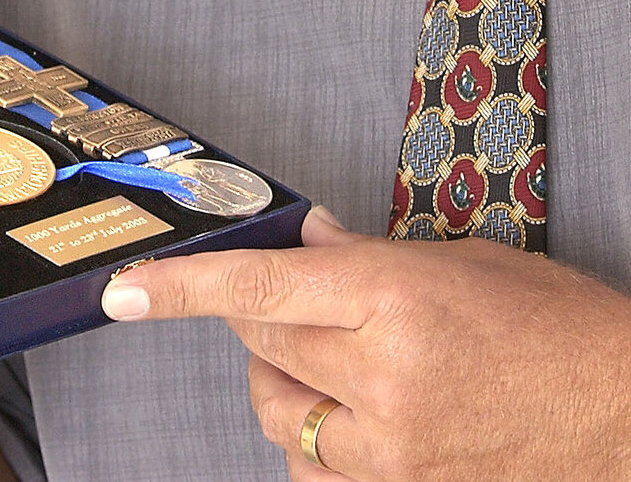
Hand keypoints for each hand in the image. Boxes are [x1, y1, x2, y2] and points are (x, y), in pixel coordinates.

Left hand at [101, 206, 630, 479]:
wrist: (625, 415)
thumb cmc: (554, 328)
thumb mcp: (462, 264)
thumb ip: (370, 258)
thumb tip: (306, 244)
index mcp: (395, 298)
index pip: (261, 288)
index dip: (181, 288)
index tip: (123, 293)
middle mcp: (382, 376)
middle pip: (261, 343)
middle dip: (253, 314)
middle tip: (280, 297)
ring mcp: (391, 450)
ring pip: (278, 412)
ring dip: (280, 377)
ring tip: (321, 356)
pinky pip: (317, 468)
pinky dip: (315, 436)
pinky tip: (346, 409)